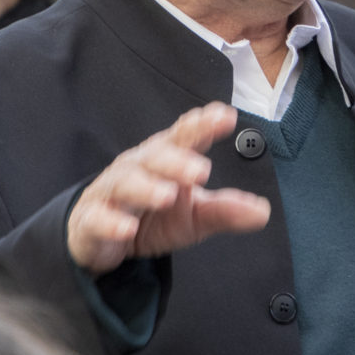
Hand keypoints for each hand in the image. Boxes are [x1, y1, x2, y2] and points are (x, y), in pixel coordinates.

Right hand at [67, 103, 270, 275]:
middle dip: (177, 160)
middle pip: (156, 156)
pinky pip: (98, 218)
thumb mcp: (194, 216)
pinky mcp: (91, 220)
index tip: (224, 117)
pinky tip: (126, 229)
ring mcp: (111, 192)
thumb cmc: (153, 215)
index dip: (202, 125)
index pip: (185, 137)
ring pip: (126, 183)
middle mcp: (138, 168)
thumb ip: (225, 211)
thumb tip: (262, 212)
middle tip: (201, 170)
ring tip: (166, 195)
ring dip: (146, 187)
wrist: (102, 237)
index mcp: (166, 158)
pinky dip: (111, 222)